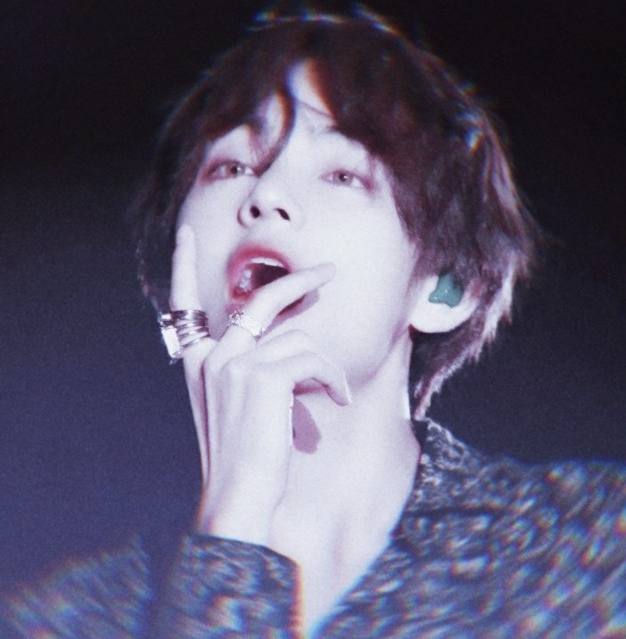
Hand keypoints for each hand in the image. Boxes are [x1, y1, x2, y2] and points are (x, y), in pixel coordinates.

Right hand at [170, 226, 349, 543]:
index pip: (184, 304)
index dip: (181, 265)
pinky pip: (312, 358)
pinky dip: (332, 377)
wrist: (239, 495)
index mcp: (198, 363)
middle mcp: (210, 356)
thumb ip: (252, 368)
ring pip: (298, 339)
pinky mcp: (261, 374)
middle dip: (298, 280)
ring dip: (324, 366)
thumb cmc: (245, 456)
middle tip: (328, 272)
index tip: (185, 234)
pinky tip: (338, 399)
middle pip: (260, 302)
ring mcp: (233, 362)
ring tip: (334, 393)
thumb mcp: (239, 405)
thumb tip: (298, 344)